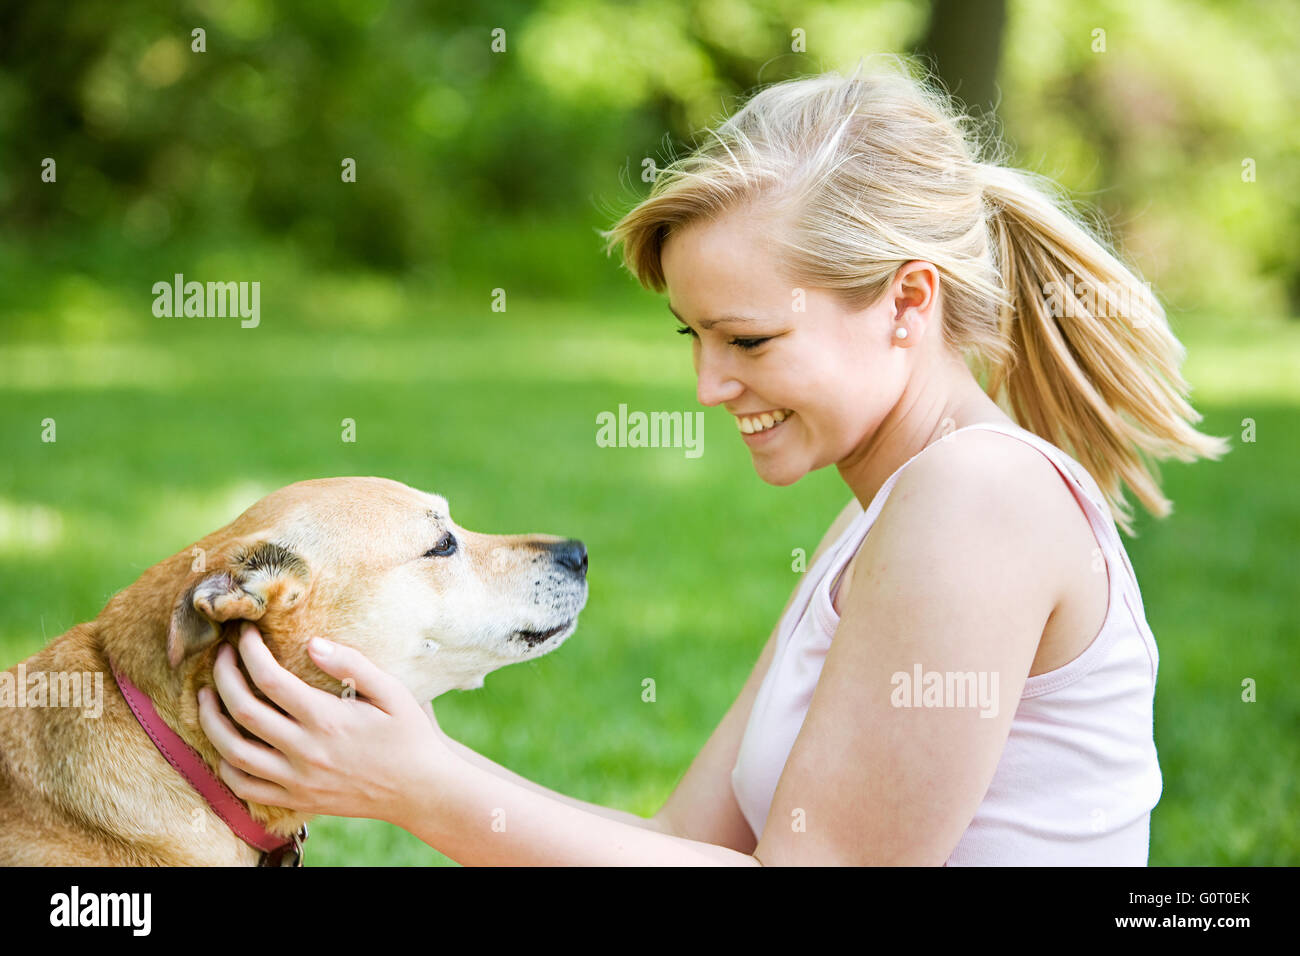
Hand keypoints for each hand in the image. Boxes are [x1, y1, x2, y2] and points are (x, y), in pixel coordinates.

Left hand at [196, 622, 455, 823]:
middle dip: (223, 674)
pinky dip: (225, 762)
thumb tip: (311, 643)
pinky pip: (244, 785)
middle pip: (242, 709)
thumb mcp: (392, 691)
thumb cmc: (409, 735)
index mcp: (327, 719)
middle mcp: (305, 751)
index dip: (249, 652)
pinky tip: (225, 740)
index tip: (244, 634)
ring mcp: (297, 779)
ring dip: (210, 719)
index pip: (270, 679)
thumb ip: (352, 664)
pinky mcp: (296, 799)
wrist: (420, 790)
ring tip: (206, 694)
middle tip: (221, 653)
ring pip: (232, 751)